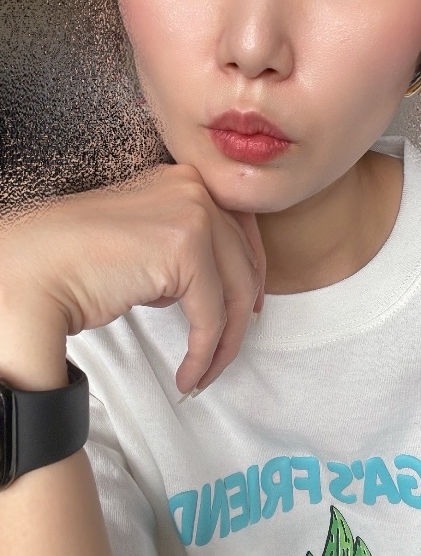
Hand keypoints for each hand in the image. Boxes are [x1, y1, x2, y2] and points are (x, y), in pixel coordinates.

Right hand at [0, 165, 265, 393]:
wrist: (35, 269)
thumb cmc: (76, 263)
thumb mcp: (143, 240)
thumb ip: (179, 247)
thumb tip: (212, 284)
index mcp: (183, 181)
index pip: (239, 230)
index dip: (250, 276)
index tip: (247, 312)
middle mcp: (193, 188)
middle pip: (244, 260)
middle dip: (239, 315)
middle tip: (226, 351)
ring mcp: (194, 213)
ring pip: (234, 292)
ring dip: (224, 342)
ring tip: (205, 372)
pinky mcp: (187, 248)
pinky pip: (211, 315)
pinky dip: (204, 352)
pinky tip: (188, 374)